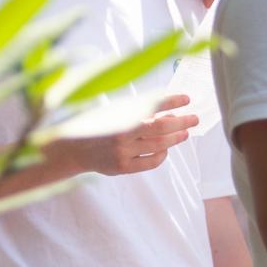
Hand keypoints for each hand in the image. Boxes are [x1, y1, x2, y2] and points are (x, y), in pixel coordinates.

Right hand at [55, 94, 197, 176]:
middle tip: (194, 118)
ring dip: (175, 138)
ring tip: (184, 133)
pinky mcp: (123, 167)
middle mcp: (122, 133)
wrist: (73, 148)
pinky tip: (165, 149)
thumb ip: (138, 111)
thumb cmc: (95, 125)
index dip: (172, 102)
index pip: (153, 105)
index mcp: (119, 114)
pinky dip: (162, 154)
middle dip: (181, 122)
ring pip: (159, 145)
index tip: (186, 99)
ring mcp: (123, 152)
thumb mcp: (114, 110)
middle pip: (162, 128)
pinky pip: (151, 162)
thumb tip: (168, 112)